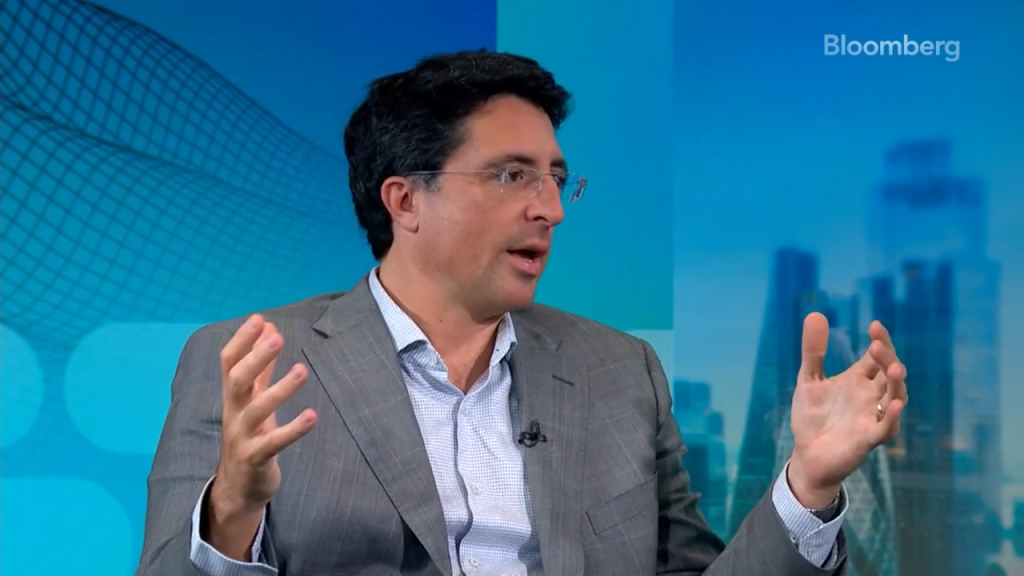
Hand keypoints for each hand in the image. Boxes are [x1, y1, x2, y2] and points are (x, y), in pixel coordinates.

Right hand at [207, 314, 316, 558]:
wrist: (237, 488)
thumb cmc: (249, 435)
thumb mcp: (252, 401)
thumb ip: (261, 367)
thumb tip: (268, 328)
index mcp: (233, 397)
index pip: (228, 363)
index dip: (241, 341)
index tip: (258, 319)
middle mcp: (234, 414)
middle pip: (237, 382)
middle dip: (255, 359)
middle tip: (276, 339)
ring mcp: (243, 437)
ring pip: (256, 411)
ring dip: (279, 390)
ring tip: (302, 371)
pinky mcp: (256, 459)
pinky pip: (274, 443)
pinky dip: (293, 429)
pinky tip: (312, 416)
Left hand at [787, 312, 907, 507]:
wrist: (807, 454)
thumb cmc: (813, 417)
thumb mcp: (809, 380)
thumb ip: (813, 351)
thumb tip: (815, 314)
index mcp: (858, 380)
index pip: (875, 357)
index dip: (880, 341)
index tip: (875, 325)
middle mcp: (870, 396)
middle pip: (888, 373)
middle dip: (887, 358)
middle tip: (876, 345)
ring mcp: (872, 416)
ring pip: (895, 397)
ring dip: (895, 383)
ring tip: (893, 367)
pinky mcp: (869, 438)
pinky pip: (887, 427)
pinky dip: (893, 417)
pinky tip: (895, 404)